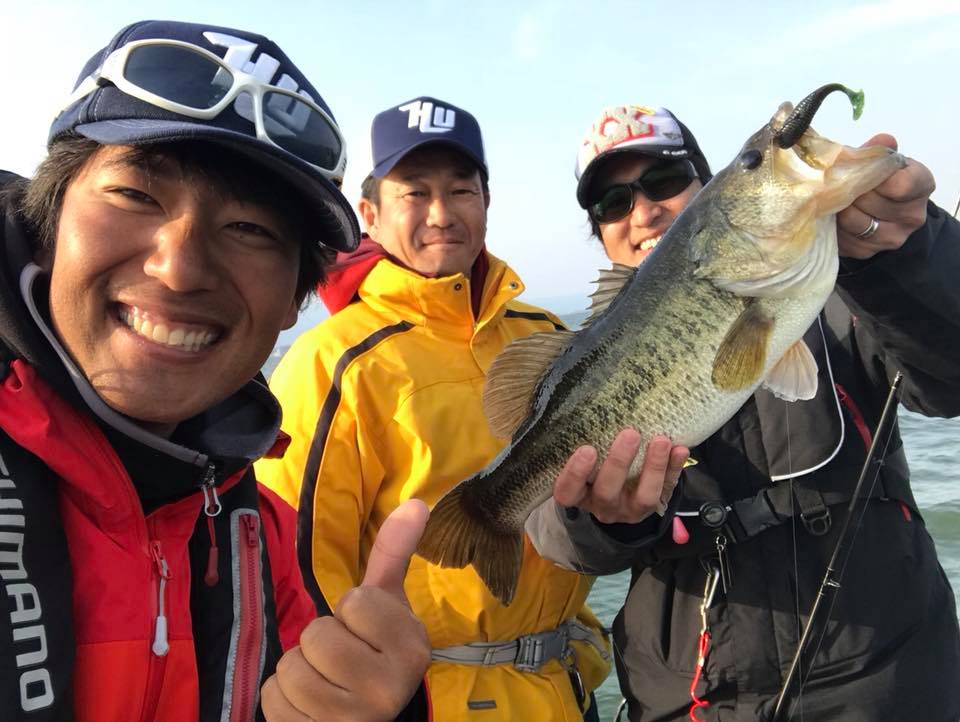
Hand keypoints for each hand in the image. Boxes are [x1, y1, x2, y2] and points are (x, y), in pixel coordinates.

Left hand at [261, 500, 431, 721]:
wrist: (368, 721)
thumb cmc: (374, 653)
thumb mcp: (388, 606)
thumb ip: (394, 554)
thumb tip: (417, 502)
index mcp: (411, 649)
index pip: (354, 601)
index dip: (351, 611)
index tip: (366, 631)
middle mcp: (388, 688)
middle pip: (318, 635)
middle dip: (320, 641)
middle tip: (342, 659)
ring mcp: (353, 719)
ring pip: (291, 668)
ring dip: (298, 671)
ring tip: (324, 682)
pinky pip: (272, 700)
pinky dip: (281, 700)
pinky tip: (307, 707)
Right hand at [553, 429, 688, 523]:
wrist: (622, 496)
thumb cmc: (595, 469)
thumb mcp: (585, 463)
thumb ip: (587, 445)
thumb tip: (595, 406)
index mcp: (580, 494)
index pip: (568, 492)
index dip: (575, 474)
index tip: (587, 449)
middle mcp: (603, 505)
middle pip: (607, 492)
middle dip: (619, 463)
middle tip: (630, 434)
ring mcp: (631, 509)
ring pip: (644, 497)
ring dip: (654, 468)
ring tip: (661, 440)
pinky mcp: (656, 505)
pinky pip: (668, 489)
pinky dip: (674, 469)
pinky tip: (680, 449)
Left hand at [837, 134, 935, 259]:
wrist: (885, 215)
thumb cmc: (882, 181)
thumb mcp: (884, 162)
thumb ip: (880, 151)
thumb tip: (882, 140)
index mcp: (921, 186)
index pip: (899, 184)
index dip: (873, 176)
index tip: (862, 170)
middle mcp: (912, 216)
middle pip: (870, 201)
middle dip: (849, 190)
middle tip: (837, 182)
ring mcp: (891, 238)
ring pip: (854, 220)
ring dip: (838, 207)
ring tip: (834, 198)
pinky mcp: (867, 252)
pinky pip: (843, 238)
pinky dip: (833, 225)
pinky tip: (833, 215)